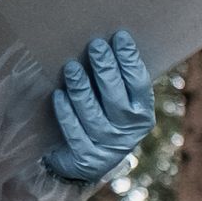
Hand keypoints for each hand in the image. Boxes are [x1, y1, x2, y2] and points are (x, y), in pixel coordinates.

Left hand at [43, 30, 152, 183]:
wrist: (88, 163)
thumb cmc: (103, 121)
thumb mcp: (119, 106)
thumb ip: (119, 83)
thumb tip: (110, 42)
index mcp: (142, 115)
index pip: (139, 84)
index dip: (130, 60)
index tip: (120, 37)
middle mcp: (128, 132)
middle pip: (116, 97)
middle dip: (106, 69)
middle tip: (95, 45)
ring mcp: (106, 147)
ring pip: (93, 114)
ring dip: (81, 89)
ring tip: (71, 67)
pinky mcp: (85, 158)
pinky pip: (74, 131)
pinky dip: (65, 112)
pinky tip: (58, 95)